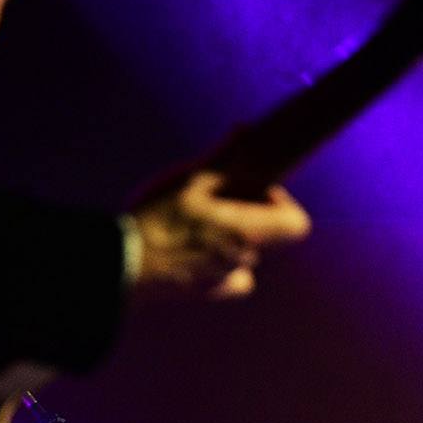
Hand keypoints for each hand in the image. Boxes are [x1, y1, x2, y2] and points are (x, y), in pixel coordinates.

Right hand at [125, 168, 310, 298]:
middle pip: (268, 236)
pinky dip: (220, 266)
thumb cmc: (159, 220)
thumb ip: (225, 155)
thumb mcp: (191, 178)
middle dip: (250, 216)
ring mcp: (226, 279)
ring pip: (245, 256)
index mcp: (248, 231)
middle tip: (218, 201)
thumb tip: (246, 129)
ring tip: (197, 223)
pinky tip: (195, 252)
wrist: (125, 264)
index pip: (297, 224)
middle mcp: (244, 260)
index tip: (254, 192)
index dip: (282, 204)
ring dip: (231, 238)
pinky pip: (228, 279)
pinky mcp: (207, 293)